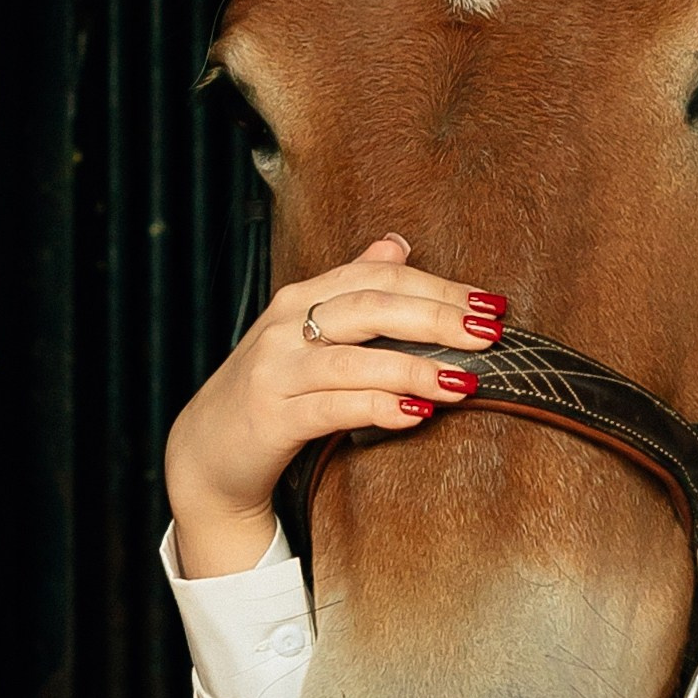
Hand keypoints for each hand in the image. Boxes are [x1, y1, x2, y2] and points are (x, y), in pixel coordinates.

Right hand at [164, 234, 505, 576]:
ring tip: (463, 381)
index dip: (437, 286)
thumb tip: (397, 245)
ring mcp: (276, 371)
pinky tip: (414, 414)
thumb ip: (352, 289)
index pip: (378, 277)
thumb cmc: (272, 390)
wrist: (208, 452)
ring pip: (355, 360)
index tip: (489, 303)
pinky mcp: (271, 418)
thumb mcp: (306, 333)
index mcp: (301, 299)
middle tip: (489, 335)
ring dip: (415, 369)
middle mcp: (285, 327)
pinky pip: (333, 408)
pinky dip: (378, 408)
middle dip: (438, 318)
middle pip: (371, 308)